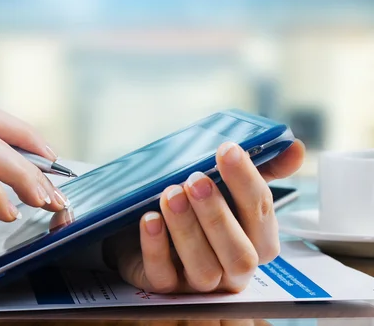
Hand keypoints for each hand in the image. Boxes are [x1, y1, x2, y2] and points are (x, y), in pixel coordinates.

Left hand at [105, 140, 304, 293]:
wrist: (142, 226)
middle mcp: (233, 269)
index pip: (262, 215)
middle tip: (196, 179)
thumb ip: (262, 169)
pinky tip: (150, 220)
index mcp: (255, 241)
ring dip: (187, 229)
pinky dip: (156, 247)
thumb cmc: (196, 207)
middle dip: (218, 215)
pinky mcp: (164, 288)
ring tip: (170, 195)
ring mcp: (199, 283)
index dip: (247, 182)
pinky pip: (163, 276)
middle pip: (239, 254)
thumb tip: (295, 149)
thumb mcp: (227, 185)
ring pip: (203, 269)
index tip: (228, 150)